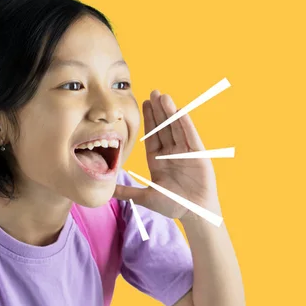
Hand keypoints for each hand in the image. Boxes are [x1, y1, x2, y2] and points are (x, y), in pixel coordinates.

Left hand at [113, 90, 220, 220]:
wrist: (195, 213)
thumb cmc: (172, 206)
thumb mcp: (146, 197)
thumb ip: (128, 192)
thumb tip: (107, 192)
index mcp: (158, 160)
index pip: (152, 135)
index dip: (149, 119)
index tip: (144, 103)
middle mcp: (171, 153)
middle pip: (164, 127)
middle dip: (158, 110)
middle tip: (153, 92)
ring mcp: (185, 152)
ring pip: (176, 127)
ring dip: (170, 112)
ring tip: (163, 96)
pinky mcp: (198, 154)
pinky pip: (190, 135)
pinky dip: (185, 123)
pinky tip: (179, 110)